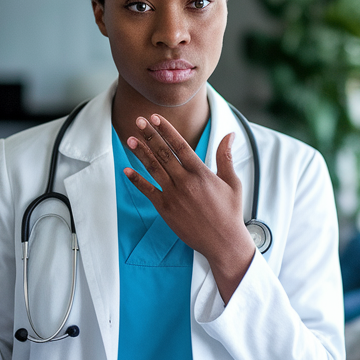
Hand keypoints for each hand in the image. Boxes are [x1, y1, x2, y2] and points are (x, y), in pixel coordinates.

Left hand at [124, 113, 254, 301]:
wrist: (223, 241)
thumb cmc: (230, 212)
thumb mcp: (232, 182)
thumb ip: (226, 156)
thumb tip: (230, 135)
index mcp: (201, 172)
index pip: (180, 145)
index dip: (166, 130)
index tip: (155, 117)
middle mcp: (185, 181)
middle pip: (163, 153)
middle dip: (150, 135)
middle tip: (138, 120)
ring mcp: (174, 195)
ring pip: (153, 169)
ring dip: (140, 153)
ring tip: (130, 139)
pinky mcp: (166, 209)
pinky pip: (148, 191)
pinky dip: (137, 180)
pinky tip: (127, 170)